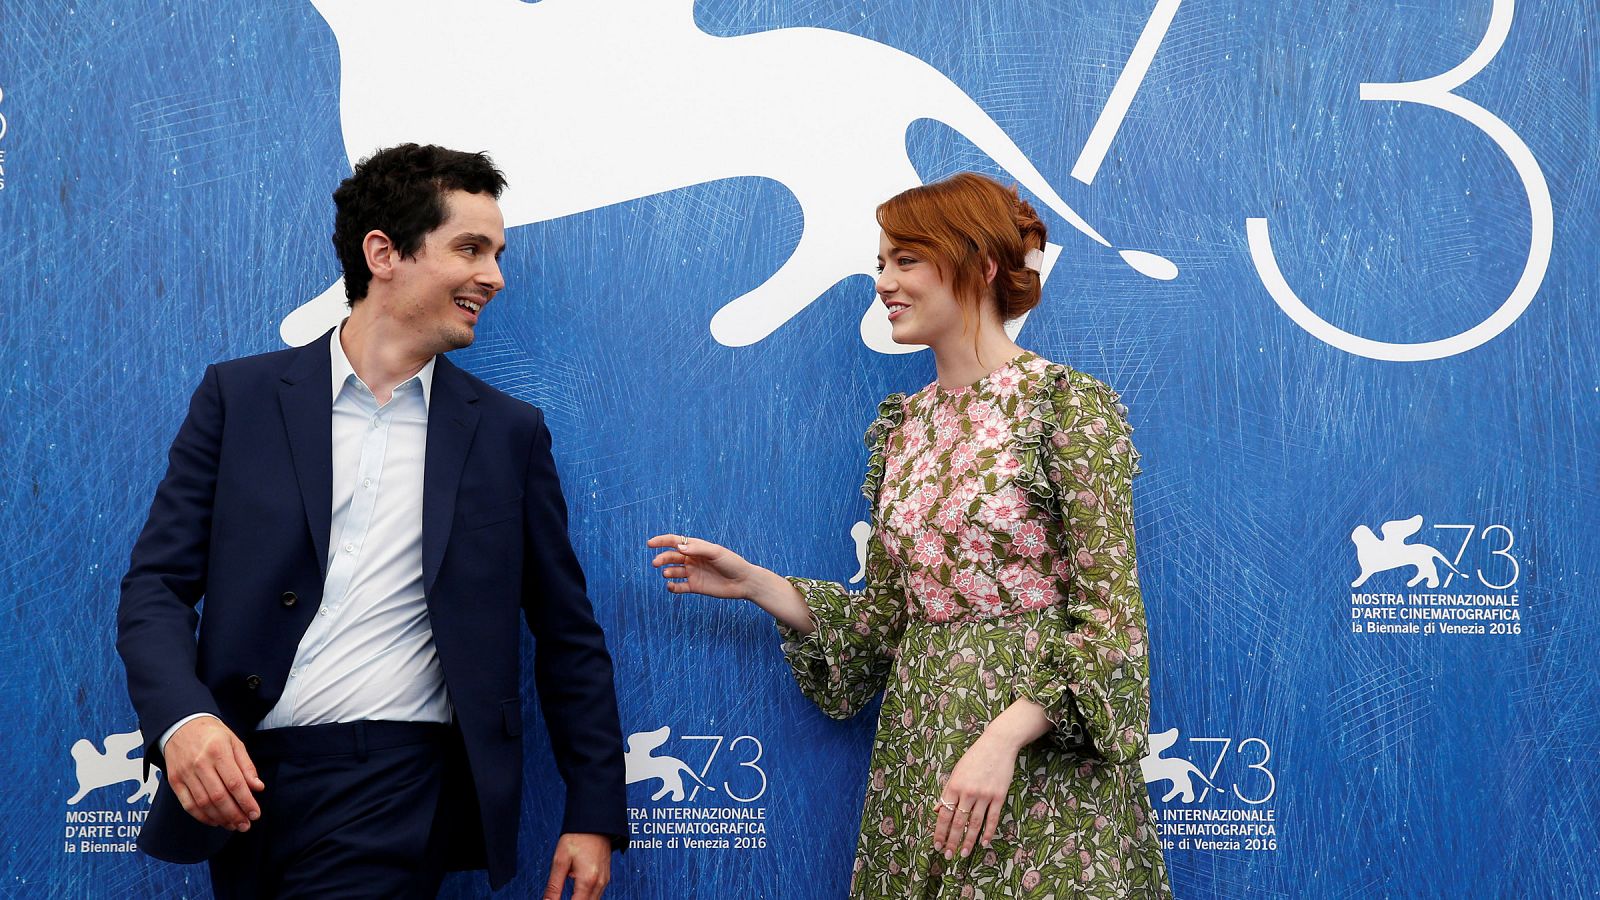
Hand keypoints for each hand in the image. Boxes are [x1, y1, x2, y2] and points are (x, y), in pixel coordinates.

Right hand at [163, 717, 263, 830]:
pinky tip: (215, 821)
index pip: (235, 783)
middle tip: (246, 825)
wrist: (181, 725)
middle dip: (235, 815)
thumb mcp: (235, 743)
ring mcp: (185, 773)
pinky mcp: (175, 781)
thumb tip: (258, 787)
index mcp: (218, 751)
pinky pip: (188, 805)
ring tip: (233, 825)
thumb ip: (247, 766)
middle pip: (219, 796)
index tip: (256, 814)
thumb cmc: (212, 735)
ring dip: (220, 818)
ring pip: (203, 804)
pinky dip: (202, 817)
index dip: (246, 801)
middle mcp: (200, 763)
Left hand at [543, 833, 611, 899]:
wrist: (595, 823)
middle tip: (557, 898)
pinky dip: (586, 898)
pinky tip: (576, 892)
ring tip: (567, 895)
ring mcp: (604, 881)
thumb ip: (553, 886)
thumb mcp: (560, 861)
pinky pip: (596, 896)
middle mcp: (599, 884)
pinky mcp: (605, 878)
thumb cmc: (578, 837)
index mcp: (587, 880)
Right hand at [647, 534, 758, 599]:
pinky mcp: (695, 586)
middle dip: (662, 558)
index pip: (675, 542)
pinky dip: (672, 587)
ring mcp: (693, 573)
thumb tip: (678, 548)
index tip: (650, 544)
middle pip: (671, 557)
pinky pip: (679, 587)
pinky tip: (671, 586)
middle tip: (656, 563)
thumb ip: (698, 549)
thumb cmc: (732, 563)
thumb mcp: (716, 552)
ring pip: (673, 571)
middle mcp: (692, 559)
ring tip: (667, 574)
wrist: (743, 582)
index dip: (661, 541)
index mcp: (696, 547)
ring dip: (667, 571)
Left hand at [932, 731, 1017, 858]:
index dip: (940, 831)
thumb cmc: (975, 757)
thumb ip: (947, 791)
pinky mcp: (998, 796)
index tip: (936, 844)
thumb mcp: (956, 772)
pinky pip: (992, 818)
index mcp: (954, 785)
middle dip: (951, 841)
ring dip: (968, 841)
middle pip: (958, 822)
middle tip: (947, 855)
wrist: (998, 744)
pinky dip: (988, 832)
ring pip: (974, 823)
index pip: (944, 814)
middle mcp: (968, 792)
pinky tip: (983, 842)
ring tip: (964, 853)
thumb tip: (936, 809)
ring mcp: (984, 795)